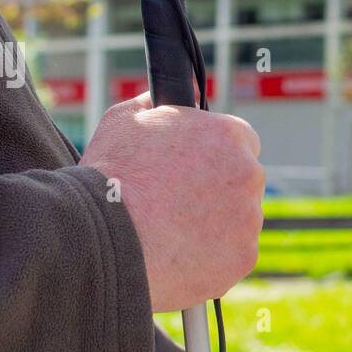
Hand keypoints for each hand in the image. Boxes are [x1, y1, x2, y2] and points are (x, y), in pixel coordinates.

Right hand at [81, 93, 263, 310]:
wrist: (102, 237)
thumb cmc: (111, 175)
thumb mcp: (126, 120)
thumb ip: (160, 102)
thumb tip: (183, 92)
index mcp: (228, 135)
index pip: (241, 141)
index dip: (216, 155)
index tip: (195, 170)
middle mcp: (249, 174)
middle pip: (242, 181)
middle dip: (217, 190)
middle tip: (177, 203)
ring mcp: (249, 219)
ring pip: (240, 220)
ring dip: (216, 225)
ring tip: (172, 232)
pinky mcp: (242, 258)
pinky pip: (233, 256)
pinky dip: (213, 258)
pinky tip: (179, 254)